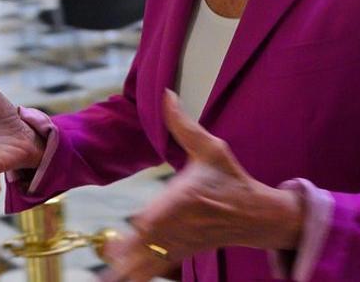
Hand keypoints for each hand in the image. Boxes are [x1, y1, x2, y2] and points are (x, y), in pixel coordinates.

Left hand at [101, 90, 304, 280]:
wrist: (255, 214)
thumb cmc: (231, 180)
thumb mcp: (211, 148)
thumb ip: (183, 125)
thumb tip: (165, 95)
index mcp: (183, 200)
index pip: (151, 220)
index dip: (137, 228)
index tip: (121, 232)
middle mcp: (179, 226)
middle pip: (141, 246)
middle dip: (120, 252)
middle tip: (105, 248)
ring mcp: (178, 244)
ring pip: (144, 264)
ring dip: (124, 266)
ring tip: (108, 264)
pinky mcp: (178, 255)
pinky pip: (152, 271)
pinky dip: (136, 273)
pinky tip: (119, 272)